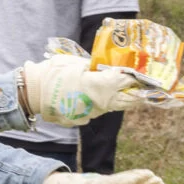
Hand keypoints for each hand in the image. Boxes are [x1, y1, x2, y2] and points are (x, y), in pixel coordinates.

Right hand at [18, 55, 161, 127]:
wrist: (32, 92)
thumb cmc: (53, 73)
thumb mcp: (76, 63)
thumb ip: (94, 67)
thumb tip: (107, 69)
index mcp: (98, 85)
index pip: (126, 83)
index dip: (139, 80)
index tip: (151, 79)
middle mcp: (98, 102)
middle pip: (126, 101)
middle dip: (137, 95)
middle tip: (147, 90)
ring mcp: (90, 113)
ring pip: (110, 106)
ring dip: (116, 98)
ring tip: (120, 89)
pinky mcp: (81, 120)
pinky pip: (95, 111)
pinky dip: (97, 104)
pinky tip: (93, 96)